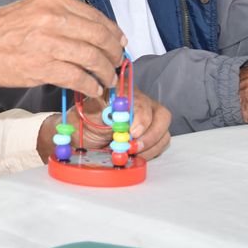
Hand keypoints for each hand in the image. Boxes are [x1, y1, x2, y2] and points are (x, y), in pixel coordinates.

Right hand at [0, 0, 125, 113]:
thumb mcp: (31, 9)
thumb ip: (60, 15)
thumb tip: (91, 30)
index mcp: (52, 0)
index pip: (95, 16)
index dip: (113, 32)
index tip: (120, 42)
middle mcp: (53, 17)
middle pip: (99, 36)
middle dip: (114, 53)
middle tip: (117, 64)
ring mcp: (49, 42)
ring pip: (93, 57)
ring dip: (105, 72)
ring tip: (107, 80)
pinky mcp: (43, 67)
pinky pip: (78, 77)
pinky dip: (90, 86)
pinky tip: (93, 90)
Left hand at [37, 89, 170, 161]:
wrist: (84, 135)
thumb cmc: (85, 121)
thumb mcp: (87, 115)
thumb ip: (101, 113)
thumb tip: (114, 116)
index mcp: (124, 92)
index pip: (142, 101)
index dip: (141, 117)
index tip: (132, 132)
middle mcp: (141, 103)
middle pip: (162, 115)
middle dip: (150, 135)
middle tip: (134, 147)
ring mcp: (149, 119)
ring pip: (164, 131)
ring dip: (150, 146)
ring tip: (131, 153)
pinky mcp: (151, 134)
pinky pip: (161, 143)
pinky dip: (151, 152)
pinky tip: (135, 154)